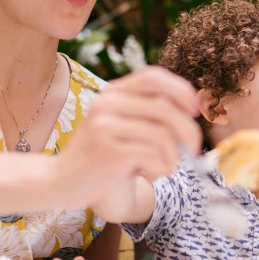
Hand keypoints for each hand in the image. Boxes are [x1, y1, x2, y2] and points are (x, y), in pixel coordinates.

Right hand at [52, 66, 200, 207]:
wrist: (62, 182)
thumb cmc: (102, 155)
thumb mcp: (123, 126)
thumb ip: (150, 114)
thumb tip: (196, 105)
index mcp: (112, 93)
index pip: (153, 76)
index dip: (181, 90)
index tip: (196, 110)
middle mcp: (106, 103)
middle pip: (164, 106)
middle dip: (189, 129)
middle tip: (195, 148)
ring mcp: (104, 125)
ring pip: (162, 134)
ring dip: (173, 156)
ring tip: (165, 168)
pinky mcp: (107, 150)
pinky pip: (152, 155)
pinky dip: (160, 168)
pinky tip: (149, 175)